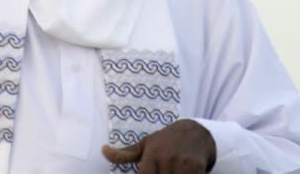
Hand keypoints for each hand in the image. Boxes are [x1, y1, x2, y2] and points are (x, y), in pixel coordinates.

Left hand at [101, 119, 216, 172]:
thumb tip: (103, 150)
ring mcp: (182, 164)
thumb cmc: (166, 140)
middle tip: (158, 173)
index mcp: (151, 154)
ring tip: (168, 172)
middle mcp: (166, 159)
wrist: (196, 131)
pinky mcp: (196, 168)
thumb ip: (124, 154)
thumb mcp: (145, 144)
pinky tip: (180, 173)